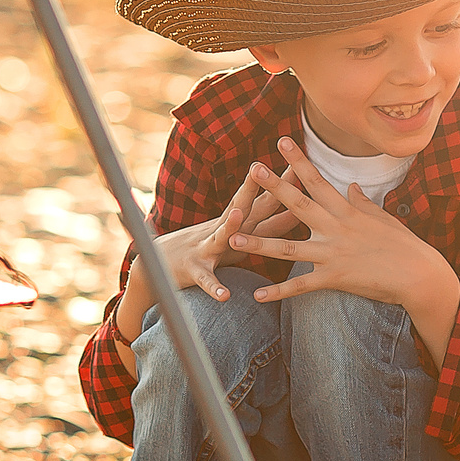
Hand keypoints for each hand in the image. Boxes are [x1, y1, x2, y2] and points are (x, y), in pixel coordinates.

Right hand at [112, 166, 295, 350]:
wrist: (157, 264)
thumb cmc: (203, 248)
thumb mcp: (232, 230)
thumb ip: (260, 220)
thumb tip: (293, 207)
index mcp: (235, 224)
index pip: (264, 200)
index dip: (282, 185)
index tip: (302, 165)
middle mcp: (222, 230)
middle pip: (245, 206)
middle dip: (261, 189)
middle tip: (276, 171)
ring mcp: (206, 248)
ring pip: (221, 236)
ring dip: (230, 226)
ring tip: (238, 214)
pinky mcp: (193, 271)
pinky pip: (205, 280)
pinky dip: (214, 286)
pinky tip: (225, 295)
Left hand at [226, 137, 452, 312]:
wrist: (418, 275)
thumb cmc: (404, 245)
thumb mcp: (383, 217)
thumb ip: (362, 202)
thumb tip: (351, 186)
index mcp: (346, 211)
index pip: (317, 180)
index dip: (298, 160)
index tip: (281, 141)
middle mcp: (335, 228)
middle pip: (298, 205)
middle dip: (273, 187)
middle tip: (252, 171)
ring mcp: (332, 254)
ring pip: (287, 248)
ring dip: (259, 244)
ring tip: (233, 238)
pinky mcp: (334, 278)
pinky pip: (300, 286)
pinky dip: (279, 292)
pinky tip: (258, 295)